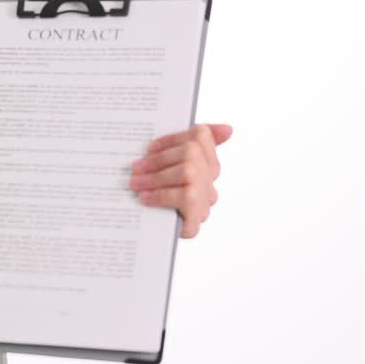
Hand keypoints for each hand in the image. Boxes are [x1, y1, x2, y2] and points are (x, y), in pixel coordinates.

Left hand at [128, 123, 232, 238]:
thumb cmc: (159, 191)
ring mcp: (206, 198)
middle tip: (135, 168)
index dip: (173, 139)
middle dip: (159, 160)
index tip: (149, 147)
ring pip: (189, 173)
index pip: (200, 136)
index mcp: (205, 159)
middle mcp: (210, 178)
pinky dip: (162, 197)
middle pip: (191, 154)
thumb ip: (182, 142)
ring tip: (135, 183)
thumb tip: (229, 129)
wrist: (151, 233)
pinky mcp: (197, 217)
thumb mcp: (164, 165)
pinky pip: (185, 199)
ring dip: (157, 177)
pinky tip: (145, 198)